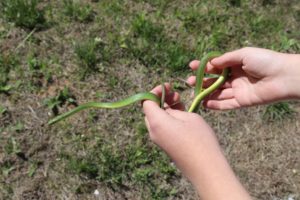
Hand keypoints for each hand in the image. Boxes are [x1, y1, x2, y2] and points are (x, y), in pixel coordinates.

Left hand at [143, 84, 250, 199]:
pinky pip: (162, 128)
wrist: (205, 168)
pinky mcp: (165, 146)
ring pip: (157, 119)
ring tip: (181, 102)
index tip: (168, 86)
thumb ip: (174, 110)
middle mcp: (153, 131)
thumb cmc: (199, 139)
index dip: (155, 91)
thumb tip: (168, 109)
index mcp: (156, 122)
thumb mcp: (188, 117)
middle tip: (176, 94)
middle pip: (150, 110)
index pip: (146, 102)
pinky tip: (182, 115)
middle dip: (161, 99)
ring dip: (166, 108)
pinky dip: (168, 118)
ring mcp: (159, 140)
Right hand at [187, 47, 299, 108]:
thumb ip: (226, 59)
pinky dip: (215, 105)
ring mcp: (239, 91)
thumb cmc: (265, 61)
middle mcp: (236, 78)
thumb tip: (211, 63)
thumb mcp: (243, 54)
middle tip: (189, 81)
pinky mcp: (242, 102)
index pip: (216, 66)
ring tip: (194, 93)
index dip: (203, 67)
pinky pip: (226, 105)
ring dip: (206, 93)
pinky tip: (204, 103)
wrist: (283, 77)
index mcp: (236, 65)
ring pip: (219, 93)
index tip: (191, 66)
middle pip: (215, 81)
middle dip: (202, 81)